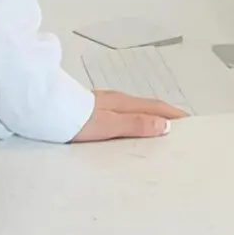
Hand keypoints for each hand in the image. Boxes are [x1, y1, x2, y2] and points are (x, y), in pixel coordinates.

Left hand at [70, 89, 185, 142]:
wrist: (44, 112)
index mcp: (122, 103)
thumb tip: (164, 125)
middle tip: (180, 129)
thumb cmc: (74, 119)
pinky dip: (134, 122)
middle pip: (146, 107)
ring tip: (160, 133)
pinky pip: (121, 116)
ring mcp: (103, 105)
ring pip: (134, 111)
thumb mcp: (108, 125)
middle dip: (164, 116)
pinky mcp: (92, 112)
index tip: (189, 123)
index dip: (172, 115)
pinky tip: (130, 132)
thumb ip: (135, 125)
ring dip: (149, 119)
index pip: (155, 107)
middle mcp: (115, 101)